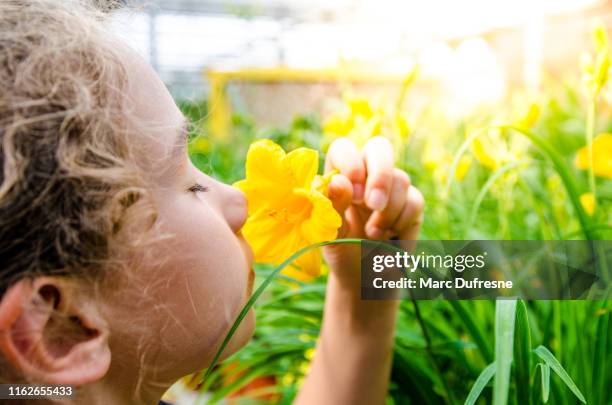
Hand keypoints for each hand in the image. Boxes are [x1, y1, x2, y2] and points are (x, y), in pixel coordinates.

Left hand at [323, 136, 423, 286]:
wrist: (365, 277)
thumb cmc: (341, 249)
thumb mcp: (329, 233)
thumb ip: (332, 206)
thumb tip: (339, 180)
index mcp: (339, 174)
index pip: (344, 148)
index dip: (350, 162)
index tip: (352, 193)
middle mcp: (366, 174)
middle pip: (380, 148)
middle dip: (380, 175)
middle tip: (372, 204)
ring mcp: (391, 186)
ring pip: (400, 179)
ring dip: (387, 211)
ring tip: (372, 234)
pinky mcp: (411, 203)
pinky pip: (415, 201)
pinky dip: (401, 221)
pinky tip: (389, 237)